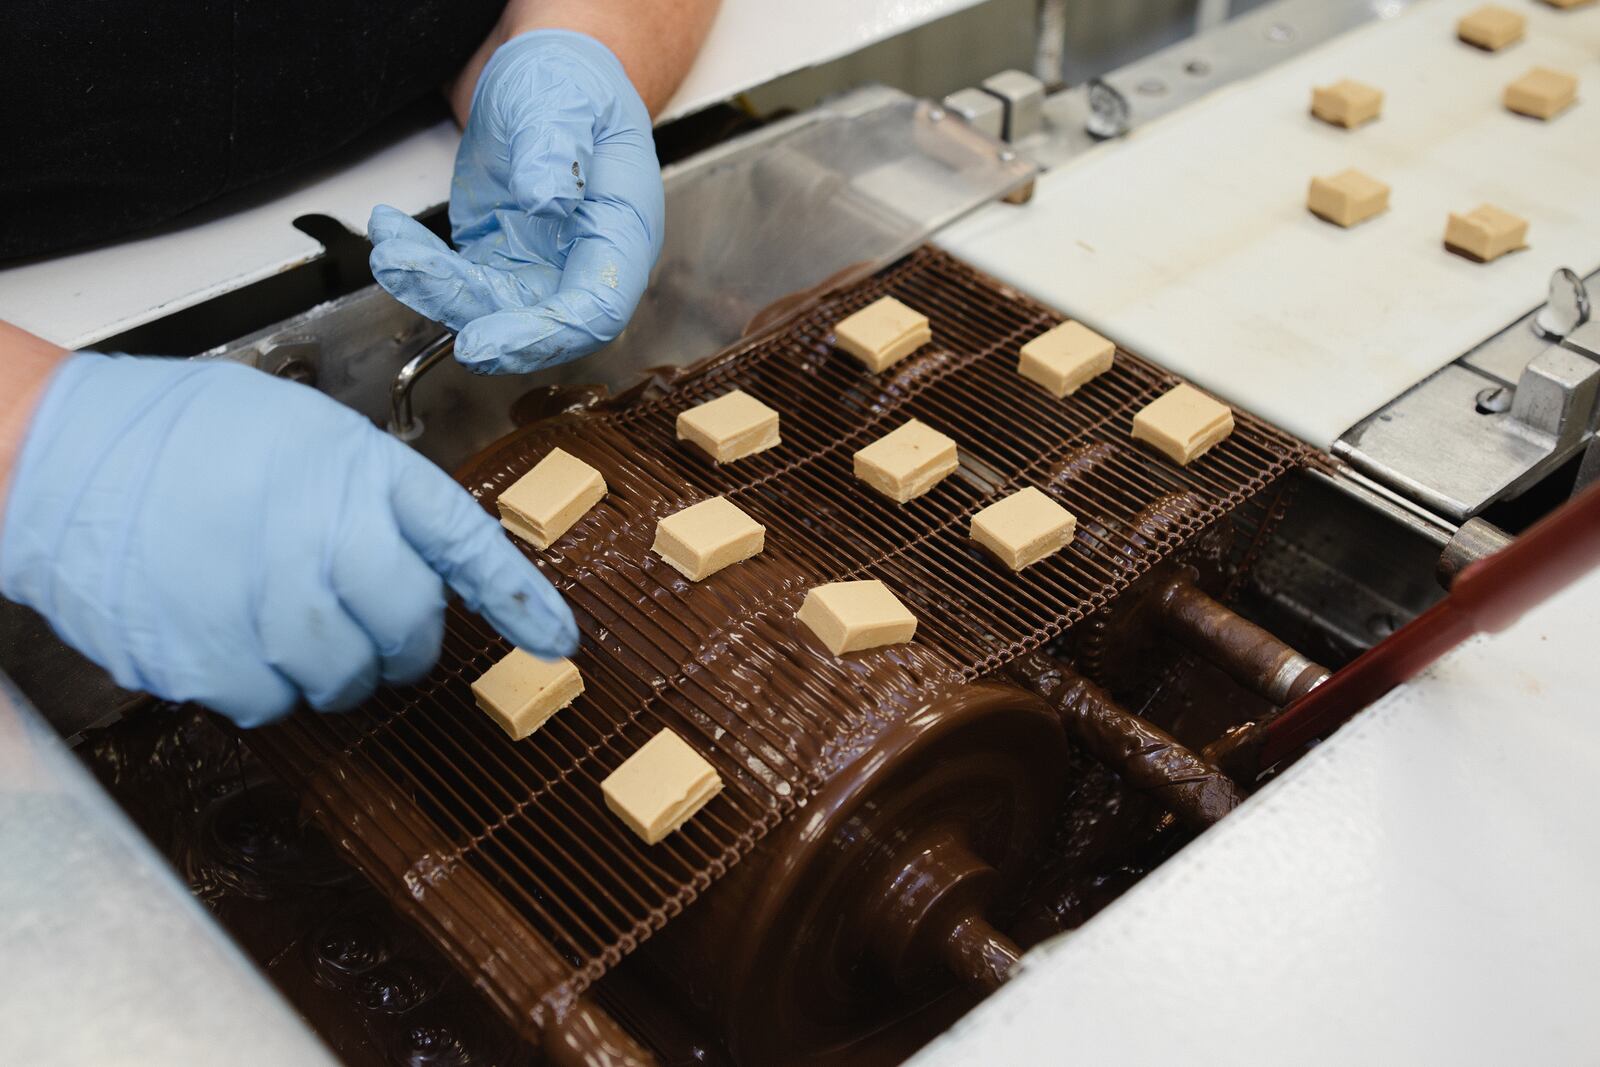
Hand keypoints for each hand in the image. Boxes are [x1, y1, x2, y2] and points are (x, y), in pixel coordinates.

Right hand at [0, 354, 577, 726]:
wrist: (56, 454)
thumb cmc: (183, 436)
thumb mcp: (304, 435)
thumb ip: (370, 499)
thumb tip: (424, 569)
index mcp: (358, 471)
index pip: (464, 542)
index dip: (519, 599)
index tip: (558, 641)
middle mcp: (324, 534)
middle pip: (408, 629)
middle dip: (401, 643)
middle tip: (373, 630)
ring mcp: (266, 602)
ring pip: (343, 680)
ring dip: (330, 668)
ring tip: (283, 620)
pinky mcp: (208, 659)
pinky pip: (271, 704)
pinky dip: (262, 686)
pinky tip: (231, 636)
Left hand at [368, 30, 662, 374]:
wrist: (547, 81)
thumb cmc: (573, 90)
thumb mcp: (569, 105)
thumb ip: (559, 151)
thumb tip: (548, 200)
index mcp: (621, 236)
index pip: (595, 308)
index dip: (544, 335)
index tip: (487, 340)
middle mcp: (583, 266)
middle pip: (537, 323)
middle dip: (474, 319)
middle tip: (418, 286)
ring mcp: (538, 269)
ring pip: (487, 308)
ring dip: (433, 287)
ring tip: (392, 249)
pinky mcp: (496, 261)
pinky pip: (456, 283)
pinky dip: (419, 266)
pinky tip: (390, 233)